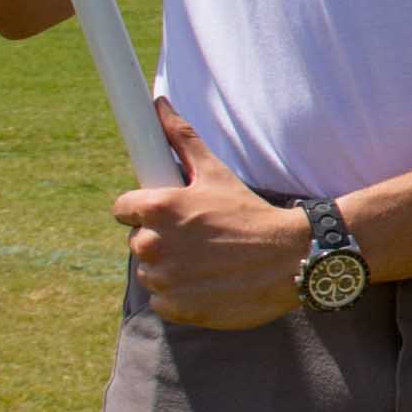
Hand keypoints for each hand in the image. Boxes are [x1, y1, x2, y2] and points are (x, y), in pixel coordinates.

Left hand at [117, 99, 311, 327]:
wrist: (288, 260)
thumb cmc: (251, 213)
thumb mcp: (215, 173)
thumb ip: (181, 138)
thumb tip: (158, 105)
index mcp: (158, 208)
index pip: (123, 209)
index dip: (145, 211)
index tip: (168, 216)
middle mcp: (153, 244)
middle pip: (138, 242)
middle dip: (161, 240)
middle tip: (198, 239)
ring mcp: (163, 279)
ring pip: (150, 272)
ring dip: (170, 269)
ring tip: (206, 262)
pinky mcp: (175, 307)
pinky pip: (162, 301)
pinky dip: (179, 296)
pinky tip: (207, 283)